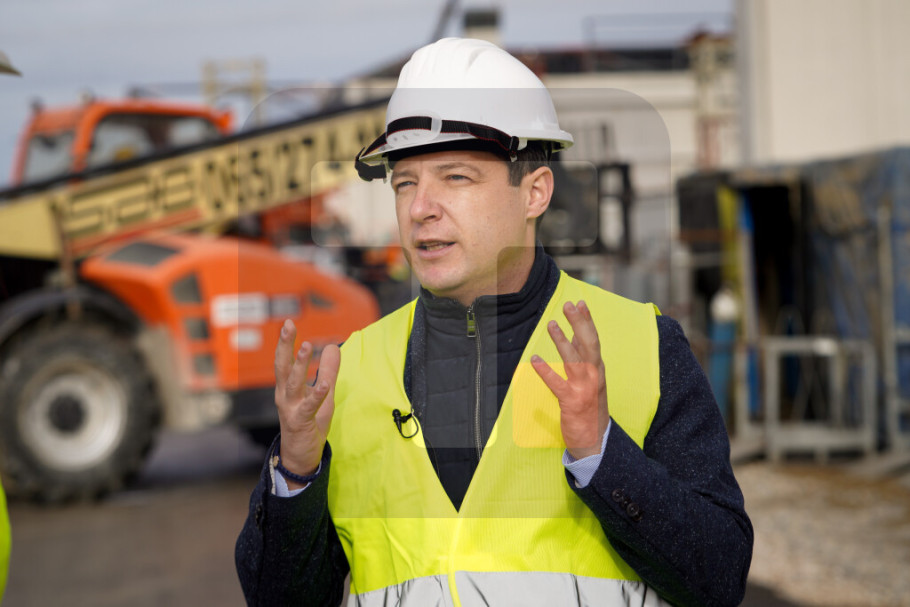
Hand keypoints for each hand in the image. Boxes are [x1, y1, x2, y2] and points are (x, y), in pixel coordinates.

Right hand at [273, 319, 340, 488]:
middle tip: (288, 325)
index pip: (284, 361)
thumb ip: (327, 370)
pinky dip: (316, 395)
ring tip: (306, 346)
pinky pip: (308, 407)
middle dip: (285, 345)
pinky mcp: (300, 422)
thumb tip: (332, 346)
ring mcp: (290, 409)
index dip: (286, 342)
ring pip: (293, 383)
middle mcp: (285, 396)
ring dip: (300, 365)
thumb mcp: (322, 393)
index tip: (288, 322)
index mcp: (287, 387)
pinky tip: (324, 384)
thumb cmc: (309, 422)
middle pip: (282, 367)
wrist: (300, 456)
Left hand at [531, 300, 608, 459]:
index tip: (580, 302)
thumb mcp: (589, 378)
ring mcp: (584, 388)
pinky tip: (534, 360)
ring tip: (550, 323)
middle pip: (589, 344)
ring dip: (562, 341)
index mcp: (598, 368)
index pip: (593, 339)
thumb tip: (573, 334)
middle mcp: (594, 375)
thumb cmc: (590, 406)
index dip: (587, 320)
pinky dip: (545, 371)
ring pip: (574, 360)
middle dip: (579, 323)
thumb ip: (581, 357)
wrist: (595, 440)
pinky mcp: (571, 401)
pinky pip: (556, 384)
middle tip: (568, 305)